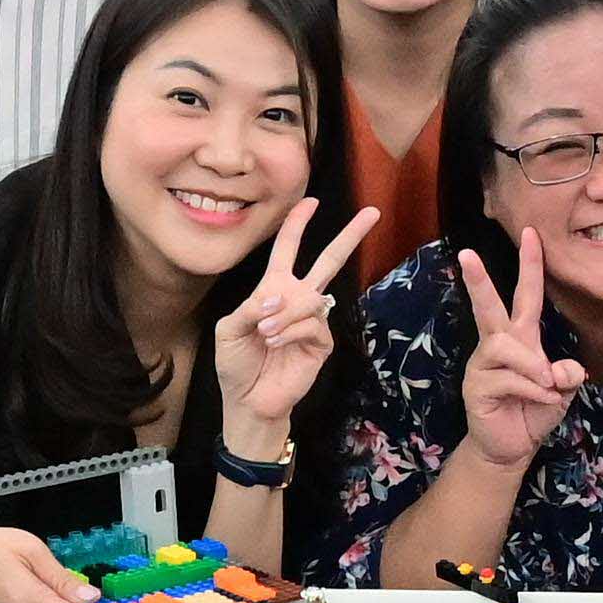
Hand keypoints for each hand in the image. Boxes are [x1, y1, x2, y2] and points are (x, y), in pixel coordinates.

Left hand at [206, 201, 377, 441]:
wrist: (248, 400)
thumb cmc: (236, 363)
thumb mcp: (229, 329)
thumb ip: (249, 308)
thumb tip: (277, 297)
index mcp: (274, 289)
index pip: (288, 250)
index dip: (297, 225)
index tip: (310, 202)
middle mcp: (298, 299)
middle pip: (329, 261)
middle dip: (349, 236)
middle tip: (373, 212)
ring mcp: (314, 321)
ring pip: (311, 297)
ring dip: (284, 315)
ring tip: (266, 335)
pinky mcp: (322, 342)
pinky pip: (313, 323)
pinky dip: (291, 332)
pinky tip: (277, 344)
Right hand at [452, 237, 588, 462]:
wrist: (512, 447)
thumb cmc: (534, 411)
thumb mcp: (561, 391)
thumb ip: (566, 375)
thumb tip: (562, 369)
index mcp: (520, 337)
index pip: (525, 295)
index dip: (530, 265)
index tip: (532, 233)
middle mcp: (498, 345)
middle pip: (488, 306)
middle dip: (479, 280)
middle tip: (466, 254)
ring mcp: (482, 365)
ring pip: (505, 347)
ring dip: (532, 365)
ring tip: (547, 385)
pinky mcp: (475, 387)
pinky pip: (508, 378)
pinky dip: (532, 389)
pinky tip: (541, 400)